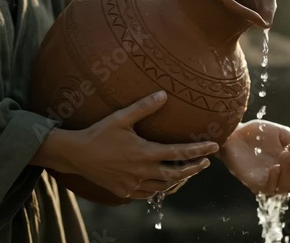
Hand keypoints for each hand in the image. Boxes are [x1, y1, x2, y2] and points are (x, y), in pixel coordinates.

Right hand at [32, 91, 218, 199]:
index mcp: (144, 152)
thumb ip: (143, 107)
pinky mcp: (124, 191)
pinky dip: (160, 188)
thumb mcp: (121, 117)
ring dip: (179, 179)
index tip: (214, 146)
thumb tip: (163, 94)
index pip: (179, 152)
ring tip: (188, 171)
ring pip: (164, 186)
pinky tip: (164, 182)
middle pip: (177, 173)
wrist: (75, 154)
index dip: (199, 150)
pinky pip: (148, 193)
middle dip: (194, 168)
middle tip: (206, 162)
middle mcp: (142, 171)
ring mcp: (133, 183)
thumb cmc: (99, 133)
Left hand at [218, 120, 289, 194]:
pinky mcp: (254, 182)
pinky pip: (268, 189)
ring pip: (286, 186)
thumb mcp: (281, 134)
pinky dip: (274, 180)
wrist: (234, 132)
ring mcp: (268, 180)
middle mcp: (281, 175)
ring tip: (284, 153)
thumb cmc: (258, 133)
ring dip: (288, 170)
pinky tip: (275, 167)